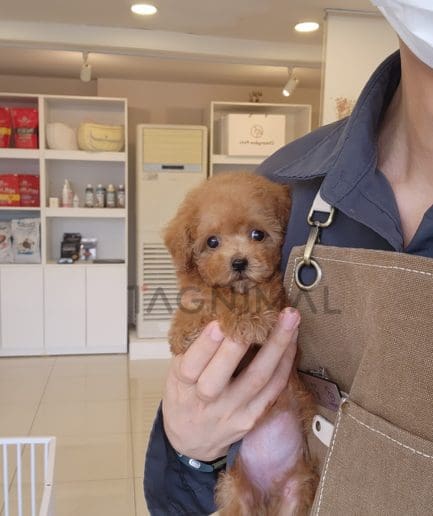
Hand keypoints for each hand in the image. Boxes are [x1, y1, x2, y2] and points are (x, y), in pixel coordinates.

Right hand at [162, 307, 299, 461]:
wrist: (192, 443)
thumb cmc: (184, 398)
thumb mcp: (174, 374)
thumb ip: (190, 347)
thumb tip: (209, 307)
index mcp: (182, 387)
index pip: (191, 366)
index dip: (205, 345)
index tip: (218, 323)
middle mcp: (207, 402)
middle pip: (223, 375)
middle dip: (241, 343)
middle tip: (260, 314)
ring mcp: (232, 412)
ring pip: (258, 379)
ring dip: (277, 346)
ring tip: (290, 319)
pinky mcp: (252, 418)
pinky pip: (273, 389)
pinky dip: (285, 363)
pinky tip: (292, 341)